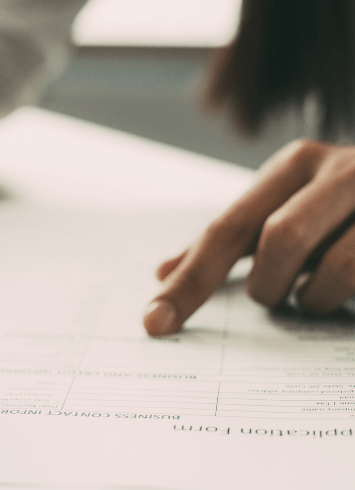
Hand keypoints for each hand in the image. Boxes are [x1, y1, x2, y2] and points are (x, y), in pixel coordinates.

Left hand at [144, 139, 354, 334]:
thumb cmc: (348, 207)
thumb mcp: (288, 208)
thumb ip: (232, 240)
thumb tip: (162, 273)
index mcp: (295, 165)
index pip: (225, 230)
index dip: (189, 282)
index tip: (155, 324)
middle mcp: (343, 169)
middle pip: (278, 243)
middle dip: (270, 285)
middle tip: (277, 294)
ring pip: (334, 271)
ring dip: (316, 298)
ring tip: (320, 293)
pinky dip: (349, 299)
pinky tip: (352, 291)